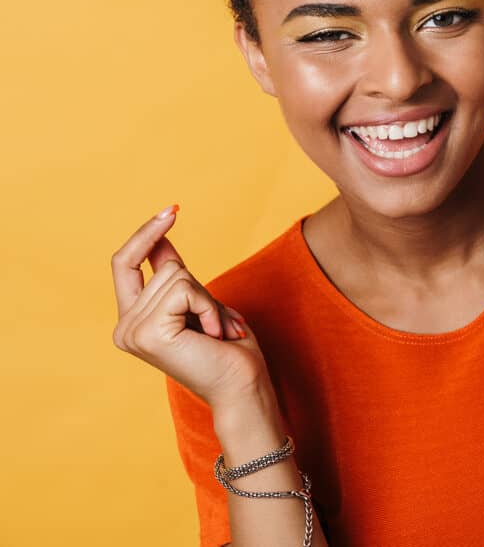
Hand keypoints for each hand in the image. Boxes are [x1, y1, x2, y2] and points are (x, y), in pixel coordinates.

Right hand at [111, 205, 269, 409]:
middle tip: (216, 324)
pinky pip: (186, 290)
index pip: (124, 263)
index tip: (172, 210)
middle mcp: (125, 328)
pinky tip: (214, 335)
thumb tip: (160, 234)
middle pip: (165, 268)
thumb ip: (173, 274)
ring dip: (209, 301)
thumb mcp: (200, 302)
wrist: (243, 388)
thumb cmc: (229, 350)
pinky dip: (209, 307)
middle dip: (202, 289)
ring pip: (178, 276)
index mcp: (132, 322)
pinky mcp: (149, 333)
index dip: (146, 233)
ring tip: (216, 332)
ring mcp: (133, 332)